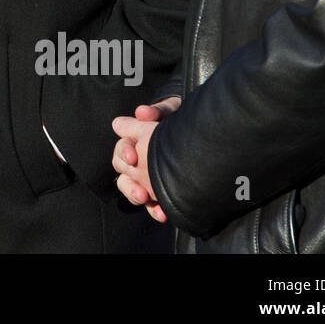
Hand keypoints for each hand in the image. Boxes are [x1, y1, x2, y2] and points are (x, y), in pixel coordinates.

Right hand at [112, 96, 179, 222]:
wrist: (202, 142)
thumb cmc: (181, 122)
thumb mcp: (173, 112)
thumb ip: (159, 110)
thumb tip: (141, 112)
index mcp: (137, 138)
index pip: (122, 144)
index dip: (125, 150)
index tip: (133, 156)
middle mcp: (137, 157)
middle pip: (121, 168)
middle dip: (128, 178)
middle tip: (139, 186)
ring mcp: (146, 176)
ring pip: (129, 186)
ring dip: (134, 194)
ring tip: (144, 199)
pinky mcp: (157, 192)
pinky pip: (149, 204)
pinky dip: (154, 209)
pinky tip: (162, 213)